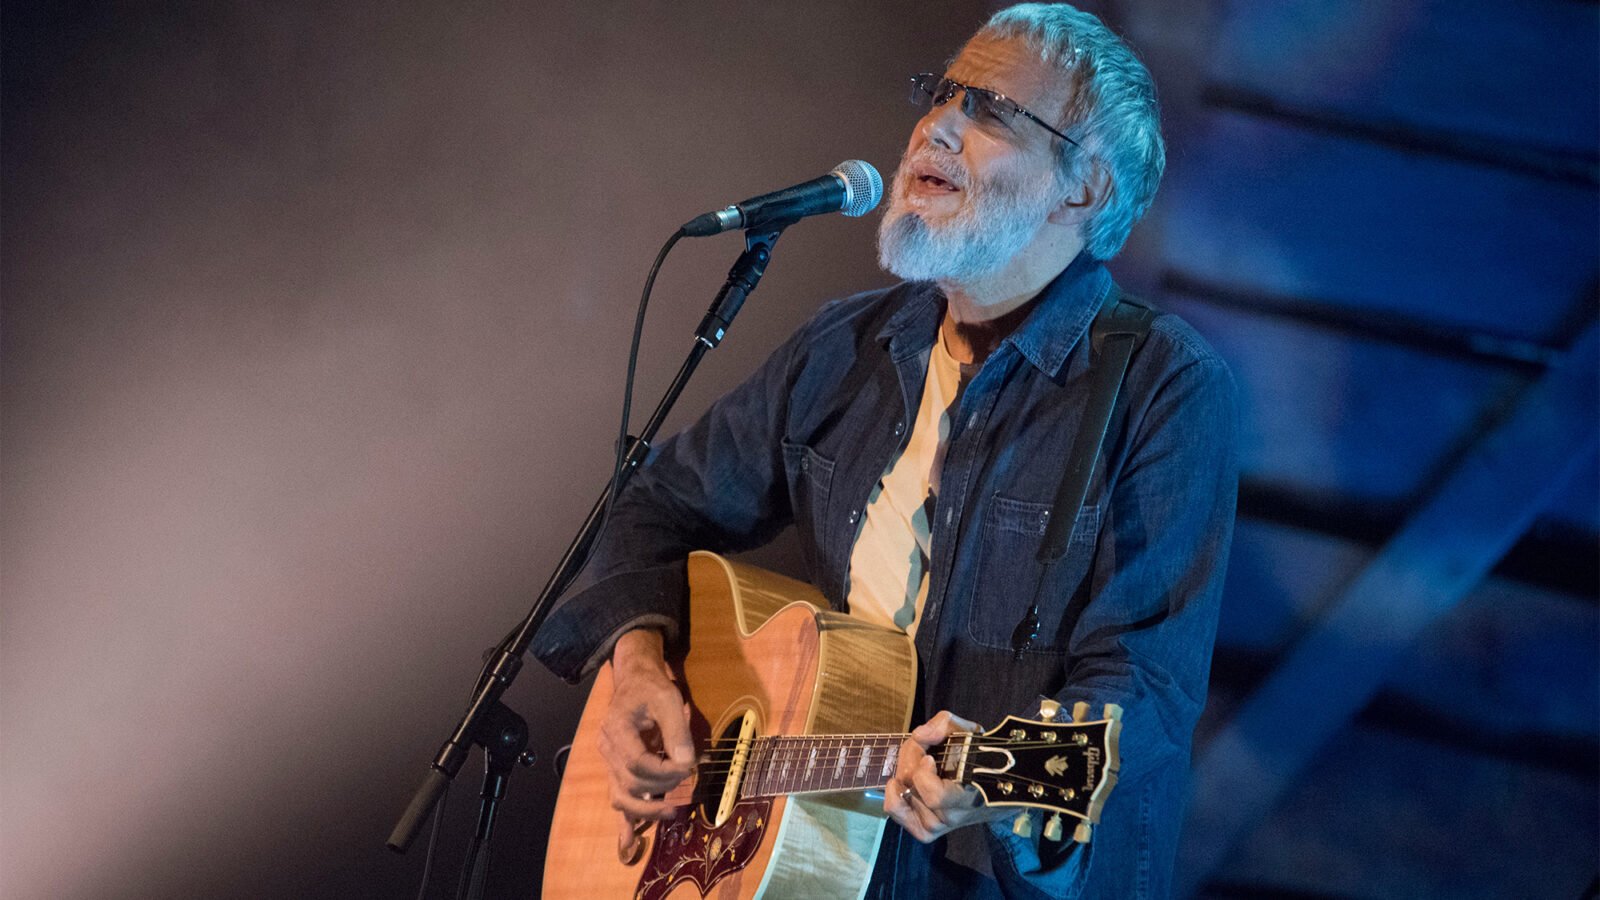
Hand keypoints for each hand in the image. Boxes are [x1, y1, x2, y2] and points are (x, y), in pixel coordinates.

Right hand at [600, 629, 694, 853]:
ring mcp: (610, 762)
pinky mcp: (618, 771)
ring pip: (621, 797)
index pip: (638, 763)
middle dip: (661, 789)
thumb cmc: (652, 687)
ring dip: (646, 810)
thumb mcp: (668, 699)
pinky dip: (625, 823)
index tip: (688, 768)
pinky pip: (619, 800)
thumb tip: (687, 764)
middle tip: (687, 783)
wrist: (635, 680)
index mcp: (616, 730)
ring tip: (671, 813)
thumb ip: (677, 730)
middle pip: (630, 783)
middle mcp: (608, 749)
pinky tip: (629, 847)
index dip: (665, 772)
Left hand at [884, 710, 1010, 842]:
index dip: (924, 774)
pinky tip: (899, 785)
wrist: (992, 790)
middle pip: (912, 788)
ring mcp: (938, 826)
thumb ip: (944, 725)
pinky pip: (898, 816)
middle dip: (910, 758)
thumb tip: (920, 735)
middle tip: (920, 747)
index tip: (929, 758)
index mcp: (968, 796)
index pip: (935, 797)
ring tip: (915, 764)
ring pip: (902, 799)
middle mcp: (952, 816)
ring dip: (902, 775)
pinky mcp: (926, 830)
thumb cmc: (977, 759)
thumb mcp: (967, 733)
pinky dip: (893, 799)